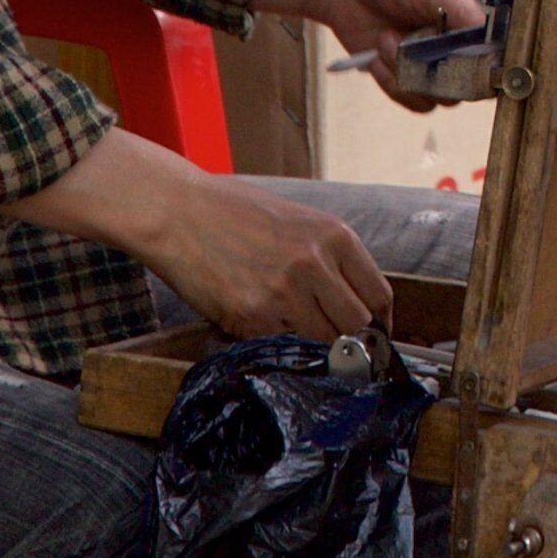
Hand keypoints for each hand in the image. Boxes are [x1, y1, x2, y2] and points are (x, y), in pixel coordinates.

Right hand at [152, 174, 393, 339]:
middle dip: (347, 339)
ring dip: (308, 344)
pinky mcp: (252, 316)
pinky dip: (272, 345)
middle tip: (330, 343)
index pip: (378, 295)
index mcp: (334, 235)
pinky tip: (255, 325)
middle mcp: (316, 263)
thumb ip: (328, 257)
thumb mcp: (297, 221)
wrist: (177, 210)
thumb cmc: (232, 212)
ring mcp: (285, 292)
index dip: (379, 324)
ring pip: (321, 342)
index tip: (372, 337)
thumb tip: (350, 301)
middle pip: (356, 325)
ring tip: (285, 329)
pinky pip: (279, 347)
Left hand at [255, 0, 483, 89]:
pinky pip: (417, 101)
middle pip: (476, 79)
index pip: (500, 45)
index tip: (467, 58)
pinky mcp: (410, 76)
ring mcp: (436, 60)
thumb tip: (484, 29)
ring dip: (413, 74)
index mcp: (476, 10)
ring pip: (445, 96)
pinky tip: (378, 54)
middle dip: (442, 70)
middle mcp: (462, 39)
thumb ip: (456, 8)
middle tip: (416, 49)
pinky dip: (395, 84)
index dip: (490, 58)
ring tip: (388, 40)